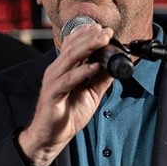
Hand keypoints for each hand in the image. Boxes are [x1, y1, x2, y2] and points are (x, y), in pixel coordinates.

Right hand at [18, 22, 114, 165]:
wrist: (51, 137)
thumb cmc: (67, 115)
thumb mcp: (91, 94)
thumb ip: (101, 79)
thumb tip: (115, 65)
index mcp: (63, 68)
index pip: (72, 44)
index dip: (86, 34)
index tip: (102, 28)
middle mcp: (56, 70)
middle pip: (73, 47)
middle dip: (91, 37)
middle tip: (107, 31)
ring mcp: (53, 81)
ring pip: (70, 58)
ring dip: (88, 47)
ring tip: (103, 40)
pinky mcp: (53, 94)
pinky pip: (68, 79)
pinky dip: (82, 71)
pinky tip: (95, 66)